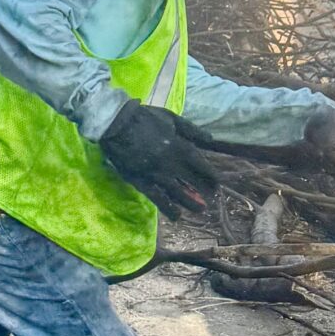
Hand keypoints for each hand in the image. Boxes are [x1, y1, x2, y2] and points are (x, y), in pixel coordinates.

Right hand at [97, 102, 221, 217]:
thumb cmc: (145, 118)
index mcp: (180, 148)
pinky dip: (168, 208)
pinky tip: (176, 217)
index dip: (211, 176)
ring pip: (178, 194)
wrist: (117, 124)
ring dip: (191, 203)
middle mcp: (171, 165)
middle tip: (212, 196)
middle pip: (193, 182)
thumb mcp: (172, 119)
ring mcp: (156, 176)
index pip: (201, 167)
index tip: (217, 182)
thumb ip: (191, 130)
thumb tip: (210, 139)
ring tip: (200, 210)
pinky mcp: (142, 182)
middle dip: (204, 190)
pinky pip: (157, 198)